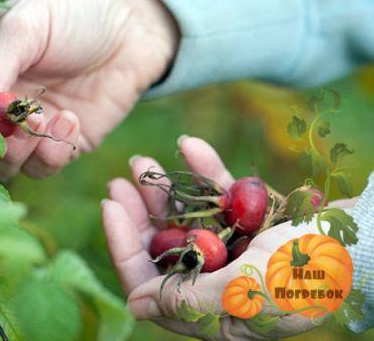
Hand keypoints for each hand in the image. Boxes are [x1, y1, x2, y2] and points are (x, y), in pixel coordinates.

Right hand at [0, 0, 178, 180]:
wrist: (132, 22)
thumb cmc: (72, 11)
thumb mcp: (22, 30)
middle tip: (10, 125)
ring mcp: (31, 127)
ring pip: (7, 166)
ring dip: (21, 150)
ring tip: (44, 118)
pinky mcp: (63, 142)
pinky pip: (45, 166)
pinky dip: (53, 153)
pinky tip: (70, 121)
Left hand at [102, 136, 356, 339]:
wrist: (365, 240)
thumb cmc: (308, 271)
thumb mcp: (247, 291)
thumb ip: (190, 300)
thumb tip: (135, 305)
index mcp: (214, 312)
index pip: (152, 284)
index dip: (125, 246)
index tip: (109, 207)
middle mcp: (219, 284)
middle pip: (165, 249)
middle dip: (140, 214)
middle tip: (120, 180)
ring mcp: (235, 252)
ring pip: (187, 220)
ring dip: (166, 189)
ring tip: (142, 161)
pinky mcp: (251, 224)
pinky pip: (220, 198)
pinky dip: (206, 173)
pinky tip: (190, 146)